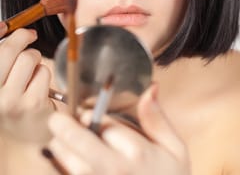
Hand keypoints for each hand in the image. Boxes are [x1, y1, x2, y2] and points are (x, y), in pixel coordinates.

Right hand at [0, 23, 51, 114]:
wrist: (27, 136)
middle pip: (8, 50)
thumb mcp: (0, 80)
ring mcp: (9, 101)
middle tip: (29, 36)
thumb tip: (3, 26)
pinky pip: (43, 71)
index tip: (7, 26)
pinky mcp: (32, 104)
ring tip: (31, 71)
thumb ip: (1, 56)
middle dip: (23, 38)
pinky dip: (43, 74)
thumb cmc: (12, 103)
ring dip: (35, 59)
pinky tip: (38, 86)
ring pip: (29, 58)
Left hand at [47, 85, 190, 174]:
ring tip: (68, 145)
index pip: (99, 120)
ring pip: (61, 156)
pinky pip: (61, 173)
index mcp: (135, 152)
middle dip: (63, 124)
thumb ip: (157, 119)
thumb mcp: (175, 150)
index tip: (84, 116)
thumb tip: (151, 87)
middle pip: (72, 136)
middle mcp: (111, 169)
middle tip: (62, 122)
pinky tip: (72, 164)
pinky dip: (61, 166)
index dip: (87, 115)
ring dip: (60, 145)